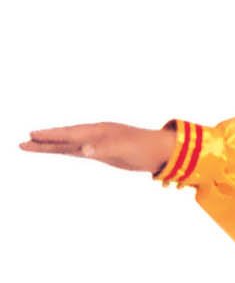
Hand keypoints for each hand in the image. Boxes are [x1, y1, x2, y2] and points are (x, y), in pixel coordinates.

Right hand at [19, 123, 174, 173]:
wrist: (162, 150)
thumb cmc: (144, 147)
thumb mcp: (124, 149)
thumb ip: (102, 148)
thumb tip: (83, 150)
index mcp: (99, 131)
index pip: (69, 133)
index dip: (51, 136)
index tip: (32, 135)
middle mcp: (96, 134)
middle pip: (65, 138)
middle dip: (44, 141)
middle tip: (23, 142)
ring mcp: (98, 142)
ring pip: (69, 145)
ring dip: (51, 146)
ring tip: (30, 146)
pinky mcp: (103, 151)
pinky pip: (78, 150)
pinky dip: (65, 150)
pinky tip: (57, 151)